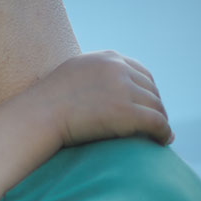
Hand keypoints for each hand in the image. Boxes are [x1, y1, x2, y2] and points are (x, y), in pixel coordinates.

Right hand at [37, 51, 172, 147]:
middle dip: (155, 106)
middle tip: (156, 124)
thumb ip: (92, 74)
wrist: (37, 116)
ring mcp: (123, 89)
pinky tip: (162, 141)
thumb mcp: (71, 75)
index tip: (146, 105)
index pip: (140, 72)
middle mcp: (117, 69)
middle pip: (151, 88)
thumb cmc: (46, 103)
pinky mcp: (127, 111)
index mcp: (106, 58)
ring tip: (160, 135)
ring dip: (161, 121)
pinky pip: (157, 122)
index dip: (147, 90)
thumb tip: (107, 89)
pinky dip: (163, 133)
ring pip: (156, 106)